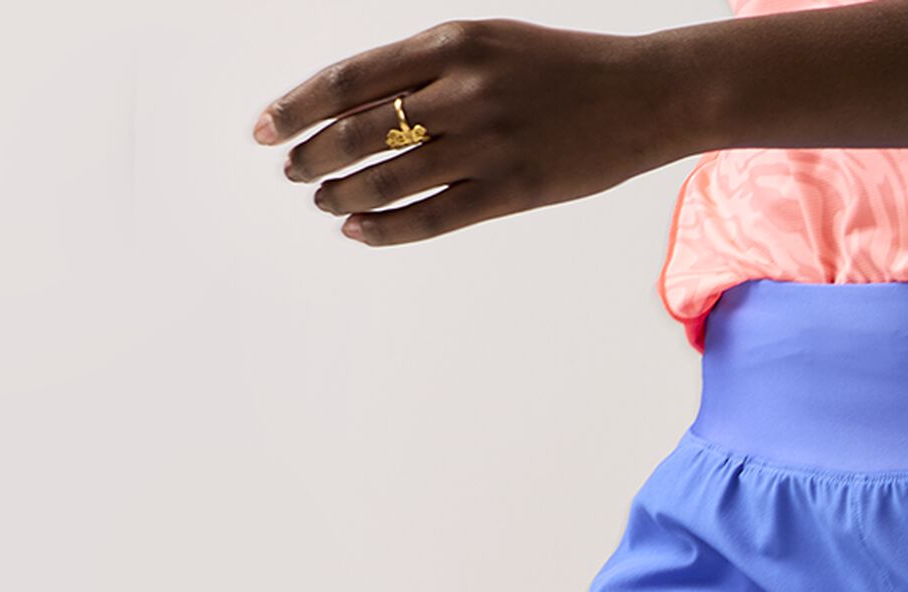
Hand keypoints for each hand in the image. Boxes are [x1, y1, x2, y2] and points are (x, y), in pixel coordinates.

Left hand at [256, 20, 695, 245]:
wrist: (641, 95)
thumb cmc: (562, 69)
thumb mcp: (487, 45)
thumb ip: (427, 70)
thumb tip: (363, 107)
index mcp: (448, 46)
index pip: (349, 79)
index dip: (298, 106)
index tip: (265, 127)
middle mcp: (461, 93)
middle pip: (360, 131)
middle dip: (313, 153)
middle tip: (291, 170)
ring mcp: (488, 146)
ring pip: (390, 178)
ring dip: (344, 193)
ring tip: (322, 199)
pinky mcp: (513, 191)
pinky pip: (435, 216)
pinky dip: (388, 227)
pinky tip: (358, 230)